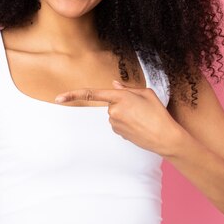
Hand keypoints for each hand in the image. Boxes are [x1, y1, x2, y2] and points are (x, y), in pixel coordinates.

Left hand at [55, 81, 183, 156]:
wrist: (165, 137)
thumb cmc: (158, 113)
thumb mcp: (146, 93)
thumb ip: (127, 89)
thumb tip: (114, 85)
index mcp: (120, 97)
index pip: (92, 94)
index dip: (73, 95)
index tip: (58, 98)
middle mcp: (114, 111)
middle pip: (111, 103)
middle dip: (122, 104)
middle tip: (141, 109)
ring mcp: (115, 124)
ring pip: (114, 114)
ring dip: (125, 114)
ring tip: (143, 118)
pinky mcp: (118, 133)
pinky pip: (118, 124)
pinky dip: (127, 123)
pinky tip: (140, 126)